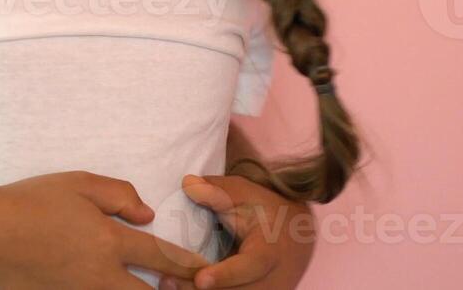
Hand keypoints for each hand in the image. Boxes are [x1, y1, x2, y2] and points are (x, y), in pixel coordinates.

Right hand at [0, 171, 210, 288]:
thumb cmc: (29, 202)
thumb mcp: (78, 183)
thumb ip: (119, 195)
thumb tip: (147, 213)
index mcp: (109, 241)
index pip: (161, 257)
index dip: (189, 265)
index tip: (207, 271)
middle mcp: (100, 276)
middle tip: (185, 287)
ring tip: (155, 288)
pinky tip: (112, 286)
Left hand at [157, 174, 315, 289]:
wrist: (295, 239)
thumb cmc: (267, 213)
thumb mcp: (246, 195)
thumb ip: (218, 192)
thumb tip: (188, 184)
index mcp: (269, 252)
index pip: (250, 267)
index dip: (226, 275)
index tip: (201, 279)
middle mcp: (270, 282)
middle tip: (166, 282)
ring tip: (168, 284)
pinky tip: (182, 285)